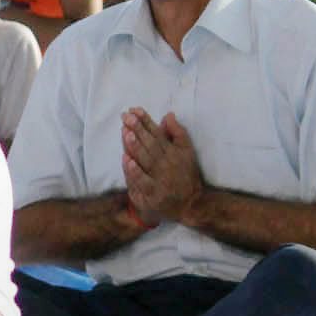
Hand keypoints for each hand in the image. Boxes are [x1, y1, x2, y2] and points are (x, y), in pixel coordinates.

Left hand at [121, 111, 206, 226]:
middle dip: (138, 129)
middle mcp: (167, 164)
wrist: (190, 204)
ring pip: (146, 161)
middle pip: (151, 144)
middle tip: (126, 116)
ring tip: (126, 132)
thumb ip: (178, 133)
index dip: (146, 121)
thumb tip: (168, 115)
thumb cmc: (186, 175)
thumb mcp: (187, 152)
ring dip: (135, 146)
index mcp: (174, 152)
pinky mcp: (152, 195)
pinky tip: (126, 160)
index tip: (135, 110)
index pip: (158, 134)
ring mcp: (159, 180)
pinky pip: (142, 181)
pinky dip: (134, 171)